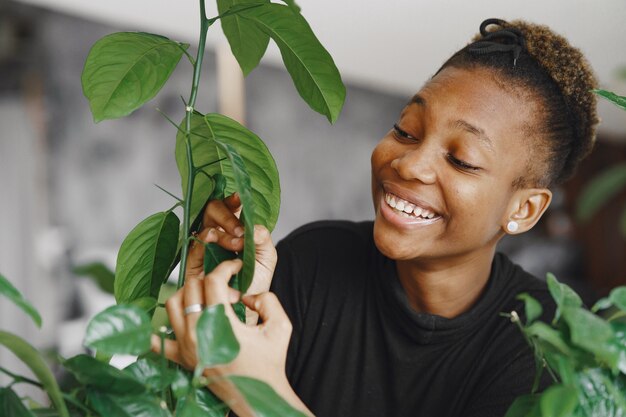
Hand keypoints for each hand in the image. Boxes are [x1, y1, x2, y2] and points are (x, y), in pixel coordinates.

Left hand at [152, 259, 311, 415]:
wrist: (258, 395)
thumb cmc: (270, 362)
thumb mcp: (281, 326)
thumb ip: (268, 300)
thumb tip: (248, 295)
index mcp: (221, 323)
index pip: (213, 280)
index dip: (225, 268)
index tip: (235, 268)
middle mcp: (198, 332)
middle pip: (191, 287)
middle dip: (210, 280)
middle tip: (227, 289)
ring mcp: (186, 346)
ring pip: (172, 305)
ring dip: (188, 294)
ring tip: (207, 299)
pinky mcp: (181, 359)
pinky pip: (158, 342)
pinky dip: (156, 331)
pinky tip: (169, 322)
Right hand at [186, 193, 276, 322]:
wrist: (246, 310)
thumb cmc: (255, 282)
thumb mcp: (266, 258)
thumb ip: (262, 239)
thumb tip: (252, 228)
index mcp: (236, 229)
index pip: (231, 207)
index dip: (233, 199)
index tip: (239, 197)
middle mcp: (219, 234)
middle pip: (213, 211)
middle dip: (227, 218)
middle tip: (240, 234)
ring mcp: (205, 248)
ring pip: (204, 227)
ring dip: (220, 233)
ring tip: (235, 246)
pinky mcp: (194, 264)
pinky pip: (194, 248)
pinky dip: (203, 245)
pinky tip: (213, 247)